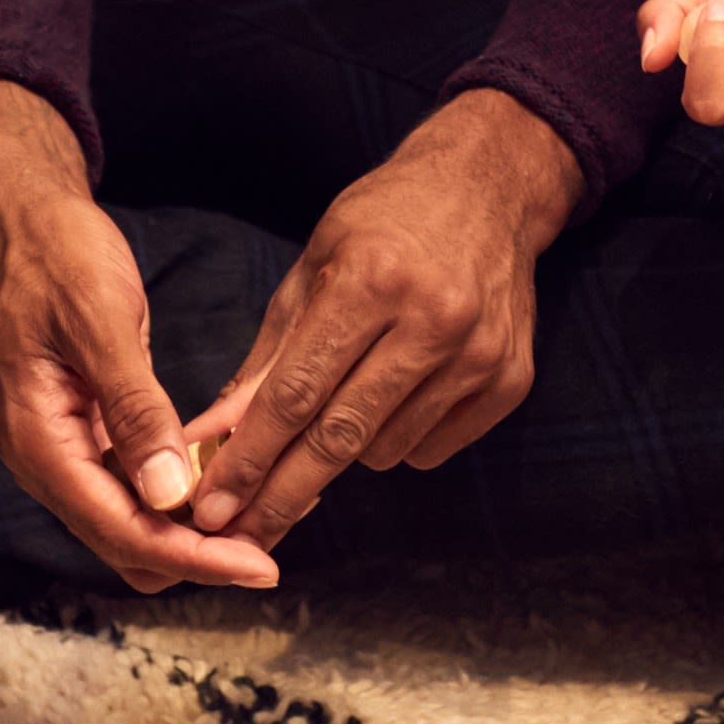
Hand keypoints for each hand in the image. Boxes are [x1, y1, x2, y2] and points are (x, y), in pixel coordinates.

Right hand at [0, 85, 276, 592]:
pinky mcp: (88, 433)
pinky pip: (137, 487)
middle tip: (272, 545)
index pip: (124, 533)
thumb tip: (170, 496)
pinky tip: (228, 479)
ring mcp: (66, 451)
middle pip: (129, 546)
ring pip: (135, 525)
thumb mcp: (101, 325)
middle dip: (198, 555)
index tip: (260, 565)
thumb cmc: (57, 258)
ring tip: (265, 517)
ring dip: (193, 532)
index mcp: (40, 445)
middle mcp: (48, 463)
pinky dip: (181, 495)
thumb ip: (134, 410)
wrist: (23, 218)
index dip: (195, 557)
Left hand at [178, 90, 577, 551]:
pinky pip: (431, 449)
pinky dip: (397, 442)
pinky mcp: (510, 381)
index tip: (212, 505)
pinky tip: (395, 397)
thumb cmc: (387, 221)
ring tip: (342, 405)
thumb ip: (268, 356)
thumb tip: (215, 435)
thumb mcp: (316, 264)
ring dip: (344, 452)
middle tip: (239, 536)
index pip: (295, 393)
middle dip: (281, 493)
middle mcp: (432, 320)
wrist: (492, 188)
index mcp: (372, 280)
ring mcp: (479, 355)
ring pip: (383, 450)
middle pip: (338, 436)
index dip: (249, 457)